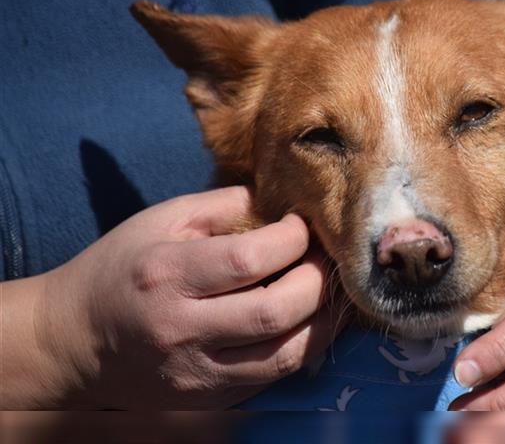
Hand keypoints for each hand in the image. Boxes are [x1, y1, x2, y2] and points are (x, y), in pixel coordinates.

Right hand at [1, 187, 345, 408]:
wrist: (73, 343)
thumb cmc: (121, 269)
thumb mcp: (160, 221)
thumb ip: (222, 204)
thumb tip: (281, 200)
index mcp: (165, 275)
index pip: (249, 259)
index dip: (292, 239)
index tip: (304, 225)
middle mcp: (180, 330)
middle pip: (274, 312)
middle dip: (318, 281)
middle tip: (330, 258)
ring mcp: (195, 373)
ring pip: (284, 356)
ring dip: (324, 322)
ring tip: (335, 292)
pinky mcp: (208, 400)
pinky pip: (272, 377)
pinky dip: (303, 347)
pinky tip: (312, 322)